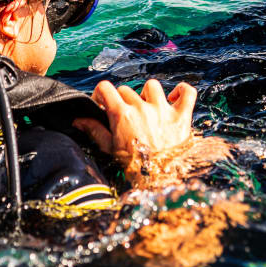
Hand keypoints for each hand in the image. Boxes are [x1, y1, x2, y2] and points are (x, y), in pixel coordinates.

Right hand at [73, 79, 195, 160]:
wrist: (161, 180)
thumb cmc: (134, 166)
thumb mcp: (110, 149)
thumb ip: (94, 130)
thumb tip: (78, 120)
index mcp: (122, 115)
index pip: (106, 88)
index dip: (101, 94)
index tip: (103, 104)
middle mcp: (142, 107)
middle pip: (126, 90)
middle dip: (122, 100)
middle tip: (125, 116)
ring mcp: (163, 109)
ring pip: (151, 86)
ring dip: (147, 94)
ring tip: (147, 108)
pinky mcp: (181, 115)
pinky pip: (187, 92)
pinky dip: (182, 91)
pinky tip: (174, 98)